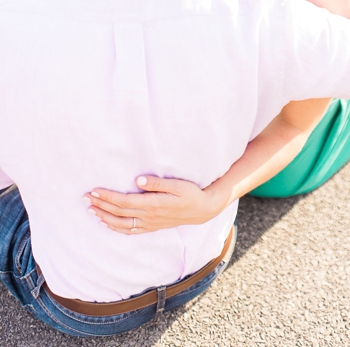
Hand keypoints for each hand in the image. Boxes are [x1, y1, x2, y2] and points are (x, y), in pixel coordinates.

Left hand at [85, 175, 225, 234]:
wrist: (203, 210)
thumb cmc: (191, 194)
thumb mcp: (177, 184)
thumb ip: (157, 183)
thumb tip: (137, 180)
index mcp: (153, 204)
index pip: (123, 201)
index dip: (107, 197)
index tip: (94, 191)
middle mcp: (148, 216)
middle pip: (118, 212)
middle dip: (100, 205)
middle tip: (85, 198)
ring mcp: (149, 223)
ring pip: (121, 224)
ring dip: (104, 217)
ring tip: (91, 210)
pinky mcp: (151, 227)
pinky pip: (129, 231)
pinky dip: (115, 228)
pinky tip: (107, 223)